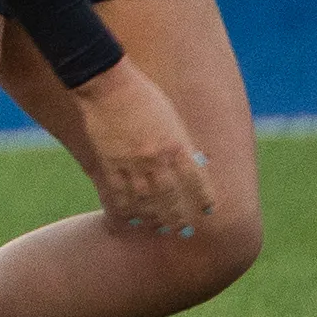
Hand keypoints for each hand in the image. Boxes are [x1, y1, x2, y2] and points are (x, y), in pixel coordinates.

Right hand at [75, 62, 214, 237]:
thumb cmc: (143, 95)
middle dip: (178, 218)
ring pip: (144, 202)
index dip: (204, 198)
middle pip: (170, 199)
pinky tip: (128, 220)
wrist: (107, 85)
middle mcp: (156, 159)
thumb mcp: (171, 117)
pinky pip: (117, 194)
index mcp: (176, 145)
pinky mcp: (109, 163)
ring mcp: (131, 164)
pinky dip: (124, 210)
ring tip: (157, 228)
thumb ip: (179, 142)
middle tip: (182, 231)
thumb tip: (192, 163)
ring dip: (152, 219)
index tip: (209, 211)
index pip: (196, 181)